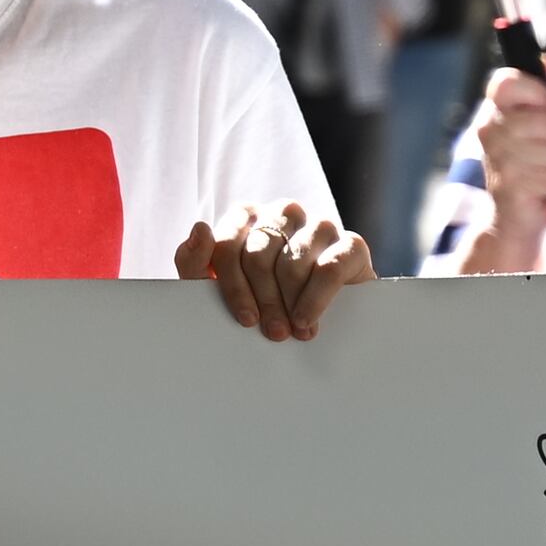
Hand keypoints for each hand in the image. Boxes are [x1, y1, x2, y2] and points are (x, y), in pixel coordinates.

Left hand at [180, 203, 373, 340]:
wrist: (314, 314)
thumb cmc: (257, 296)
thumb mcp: (217, 284)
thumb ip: (194, 260)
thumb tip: (201, 229)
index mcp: (246, 215)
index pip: (228, 243)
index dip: (233, 286)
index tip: (245, 319)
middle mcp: (282, 213)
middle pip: (260, 253)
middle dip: (264, 298)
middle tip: (273, 332)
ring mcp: (318, 225)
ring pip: (293, 260)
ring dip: (291, 301)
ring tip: (294, 330)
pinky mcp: (351, 245)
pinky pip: (331, 266)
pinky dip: (317, 297)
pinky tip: (309, 319)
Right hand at [463, 70, 545, 270]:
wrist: (512, 220)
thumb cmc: (532, 167)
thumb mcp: (537, 129)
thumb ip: (541, 99)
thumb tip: (542, 59)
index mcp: (493, 112)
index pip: (507, 82)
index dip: (536, 92)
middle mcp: (490, 132)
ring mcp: (499, 160)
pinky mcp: (513, 187)